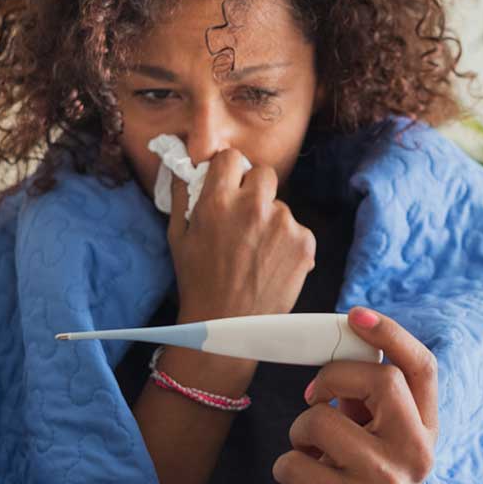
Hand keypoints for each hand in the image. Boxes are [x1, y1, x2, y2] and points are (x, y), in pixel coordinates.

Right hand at [167, 147, 316, 323]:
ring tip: (256, 252)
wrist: (228, 326)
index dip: (229, 170)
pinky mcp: (304, 243)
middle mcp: (253, 206)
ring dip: (271, 221)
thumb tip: (180, 165)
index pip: (230, 157)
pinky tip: (272, 264)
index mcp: (218, 201)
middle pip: (264, 173)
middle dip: (255, 188)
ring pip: (281, 206)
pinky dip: (288, 243)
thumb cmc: (198, 281)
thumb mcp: (178, 236)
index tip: (228, 184)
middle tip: (246, 216)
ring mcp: (283, 224)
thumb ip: (181, 195)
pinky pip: (298, 230)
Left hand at [272, 307, 439, 483]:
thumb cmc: (357, 480)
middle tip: (313, 396)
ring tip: (307, 449)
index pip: (422, 368)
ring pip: (324, 420)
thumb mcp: (372, 435)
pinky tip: (298, 478)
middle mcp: (417, 454)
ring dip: (299, 429)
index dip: (392, 333)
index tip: (357, 314)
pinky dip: (284, 465)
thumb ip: (367, 394)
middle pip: (381, 381)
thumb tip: (344, 341)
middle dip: (331, 377)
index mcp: (425, 428)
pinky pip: (295, 462)